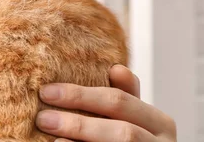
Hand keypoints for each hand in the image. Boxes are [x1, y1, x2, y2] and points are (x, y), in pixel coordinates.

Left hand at [36, 65, 176, 140]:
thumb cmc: (129, 139)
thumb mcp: (131, 117)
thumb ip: (123, 96)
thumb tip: (116, 68)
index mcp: (160, 122)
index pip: (119, 101)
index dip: (81, 95)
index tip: (46, 91)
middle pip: (122, 131)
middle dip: (79, 124)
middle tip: (43, 119)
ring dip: (82, 139)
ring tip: (53, 140)